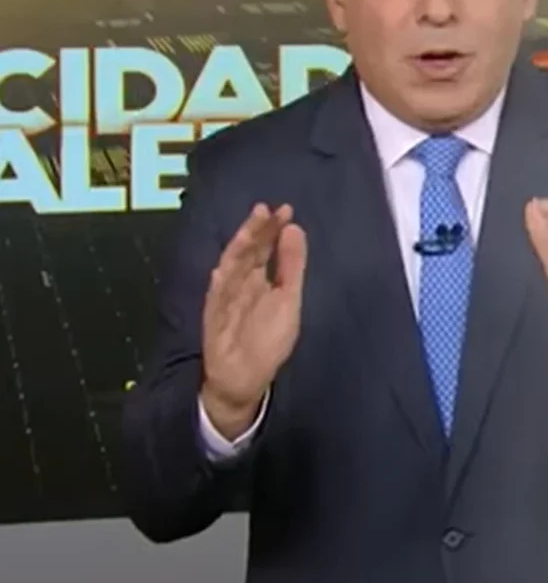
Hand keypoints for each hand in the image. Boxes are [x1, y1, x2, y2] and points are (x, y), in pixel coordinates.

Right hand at [200, 203, 306, 439]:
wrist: (246, 378)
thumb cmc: (269, 340)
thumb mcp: (289, 299)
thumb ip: (292, 266)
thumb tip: (295, 228)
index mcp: (260, 278)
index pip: (266, 247)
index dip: (273, 229)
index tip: (286, 209)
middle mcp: (241, 283)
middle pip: (247, 252)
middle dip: (256, 231)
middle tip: (266, 210)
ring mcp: (225, 298)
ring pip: (230, 268)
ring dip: (238, 249)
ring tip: (250, 229)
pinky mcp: (213, 317)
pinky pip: (215, 298)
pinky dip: (220, 284)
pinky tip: (224, 269)